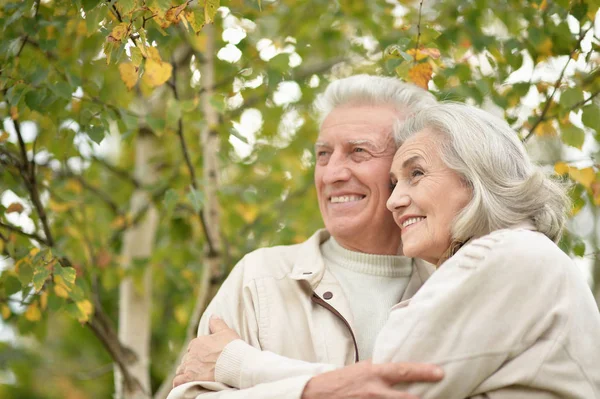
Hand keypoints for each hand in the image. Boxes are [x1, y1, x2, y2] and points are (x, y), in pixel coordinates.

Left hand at [172, 316, 240, 387]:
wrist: (234, 364)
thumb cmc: (232, 348)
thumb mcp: (227, 332)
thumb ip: (217, 323)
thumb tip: (213, 315)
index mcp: (198, 342)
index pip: (192, 348)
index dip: (199, 354)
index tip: (206, 358)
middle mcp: (191, 354)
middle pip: (187, 359)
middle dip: (192, 364)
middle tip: (203, 369)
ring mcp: (189, 367)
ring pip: (181, 370)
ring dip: (186, 373)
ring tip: (195, 377)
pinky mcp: (189, 379)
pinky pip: (178, 381)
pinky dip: (180, 383)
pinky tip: (185, 384)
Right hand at [301, 360, 443, 398]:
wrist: (318, 394)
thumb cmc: (341, 381)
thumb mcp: (362, 368)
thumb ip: (380, 369)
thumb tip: (399, 366)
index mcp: (375, 373)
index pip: (404, 370)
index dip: (424, 371)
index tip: (440, 373)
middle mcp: (376, 391)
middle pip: (408, 398)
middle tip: (436, 395)